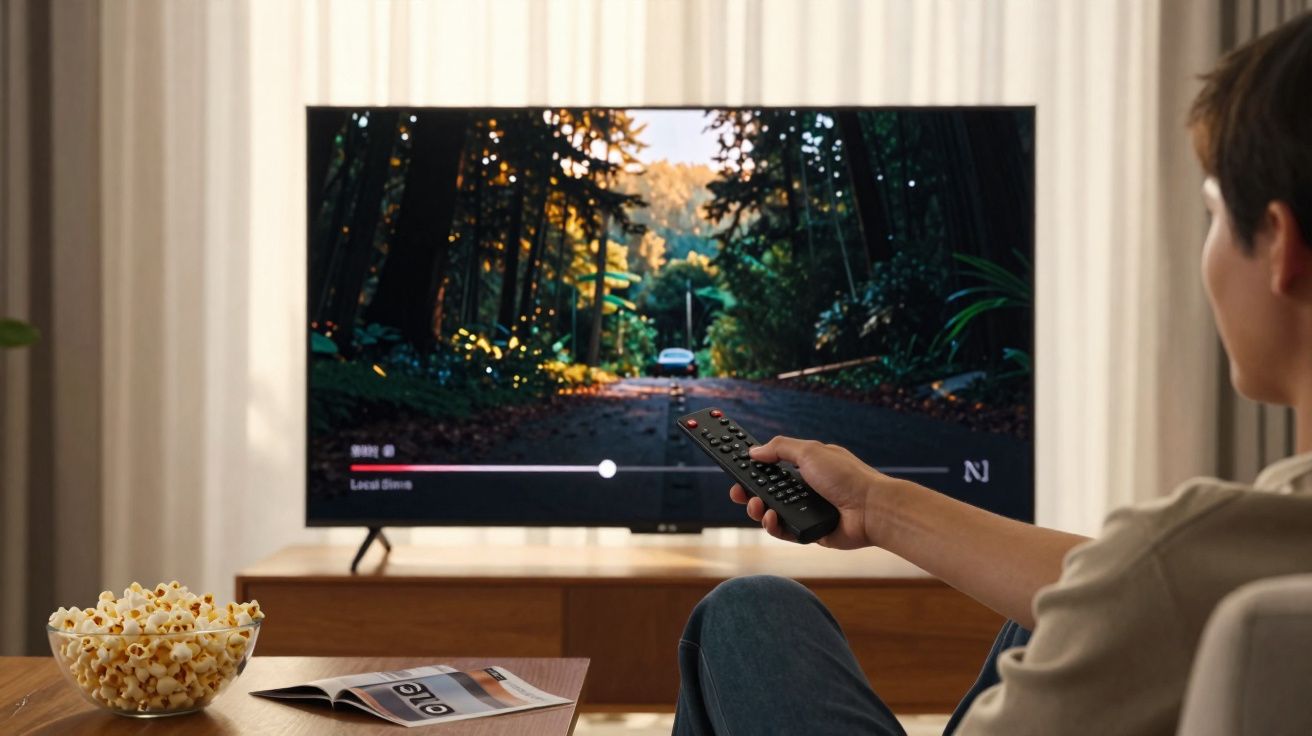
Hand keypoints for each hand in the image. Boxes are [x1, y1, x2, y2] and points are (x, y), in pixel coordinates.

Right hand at [729, 436, 897, 548]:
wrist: (872, 509)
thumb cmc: (847, 477)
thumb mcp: (810, 452)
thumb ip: (779, 448)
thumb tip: (754, 451)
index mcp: (806, 467)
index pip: (772, 465)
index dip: (754, 466)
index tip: (735, 465)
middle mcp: (805, 489)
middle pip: (768, 491)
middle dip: (749, 490)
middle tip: (737, 491)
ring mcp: (806, 511)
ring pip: (772, 511)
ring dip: (758, 508)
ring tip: (756, 505)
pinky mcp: (809, 531)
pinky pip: (783, 531)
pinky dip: (773, 525)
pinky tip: (771, 519)